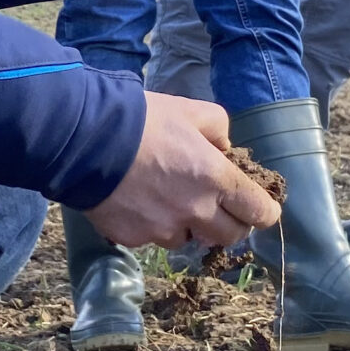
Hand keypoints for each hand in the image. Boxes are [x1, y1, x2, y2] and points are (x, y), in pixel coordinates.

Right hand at [84, 91, 280, 248]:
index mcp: (216, 179)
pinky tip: (136, 201)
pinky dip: (152, 225)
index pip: (260, 213)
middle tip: (216, 206)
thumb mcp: (190, 110)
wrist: (85, 140)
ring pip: (188, 240)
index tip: (258, 207)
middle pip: (230, 237)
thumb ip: (219, 129)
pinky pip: (153, 238)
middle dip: (230, 223)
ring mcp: (163, 230)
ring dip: (187, 225)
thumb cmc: (143, 120)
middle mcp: (195, 212)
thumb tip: (223, 150)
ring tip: (166, 199)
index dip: (264, 211)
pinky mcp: (134, 239)